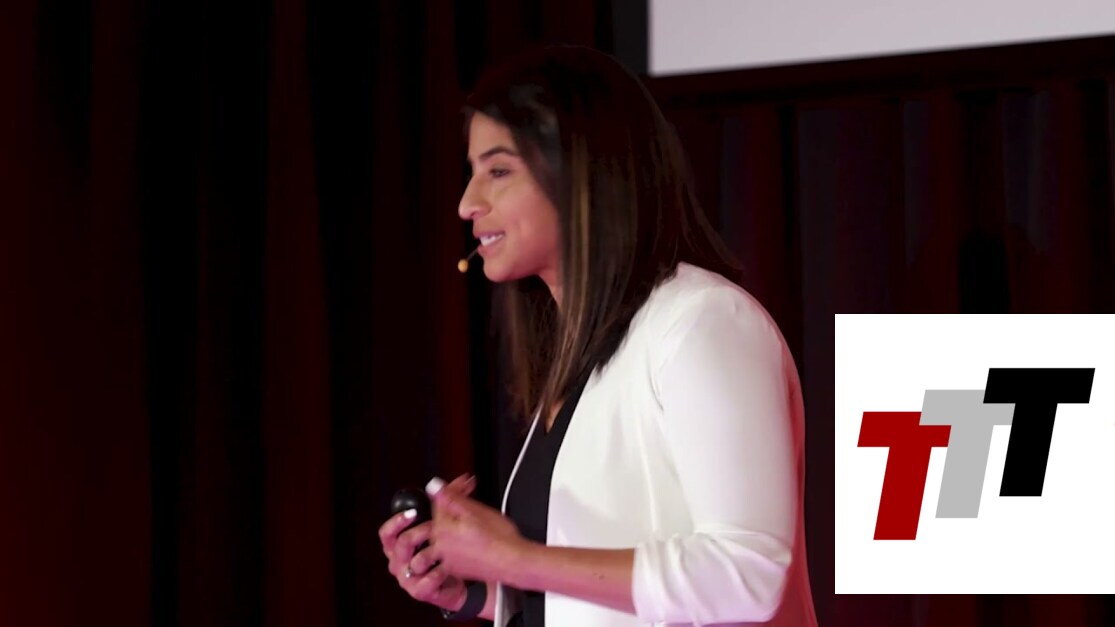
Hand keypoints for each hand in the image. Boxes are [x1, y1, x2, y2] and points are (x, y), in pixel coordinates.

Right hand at [378, 474, 474, 610]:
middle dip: (417, 534)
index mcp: (399, 544)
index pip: (387, 532)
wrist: (460, 580)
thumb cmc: (448, 551)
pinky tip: (446, 567)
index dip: (397, 521)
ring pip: (411, 564)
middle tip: (433, 528)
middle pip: (397, 545)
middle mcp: (399, 561)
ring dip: (428, 553)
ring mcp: (408, 578)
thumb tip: (464, 480)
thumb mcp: (448, 524)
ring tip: (442, 548)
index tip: (413, 512)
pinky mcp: (420, 592)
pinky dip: (438, 573)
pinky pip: (426, 582)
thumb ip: (453, 501)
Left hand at [423, 476, 529, 583]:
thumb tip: (435, 487)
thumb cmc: (499, 539)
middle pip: (443, 517)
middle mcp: (440, 547)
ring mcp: (449, 560)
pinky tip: (476, 535)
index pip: (441, 501)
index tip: (466, 482)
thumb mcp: (475, 510)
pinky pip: (454, 549)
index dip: (456, 487)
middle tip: (471, 494)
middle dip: (456, 503)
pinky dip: (462, 539)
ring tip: (474, 516)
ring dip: (458, 521)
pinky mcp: (459, 569)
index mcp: (441, 530)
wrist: (513, 563)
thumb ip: (452, 498)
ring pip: (448, 533)